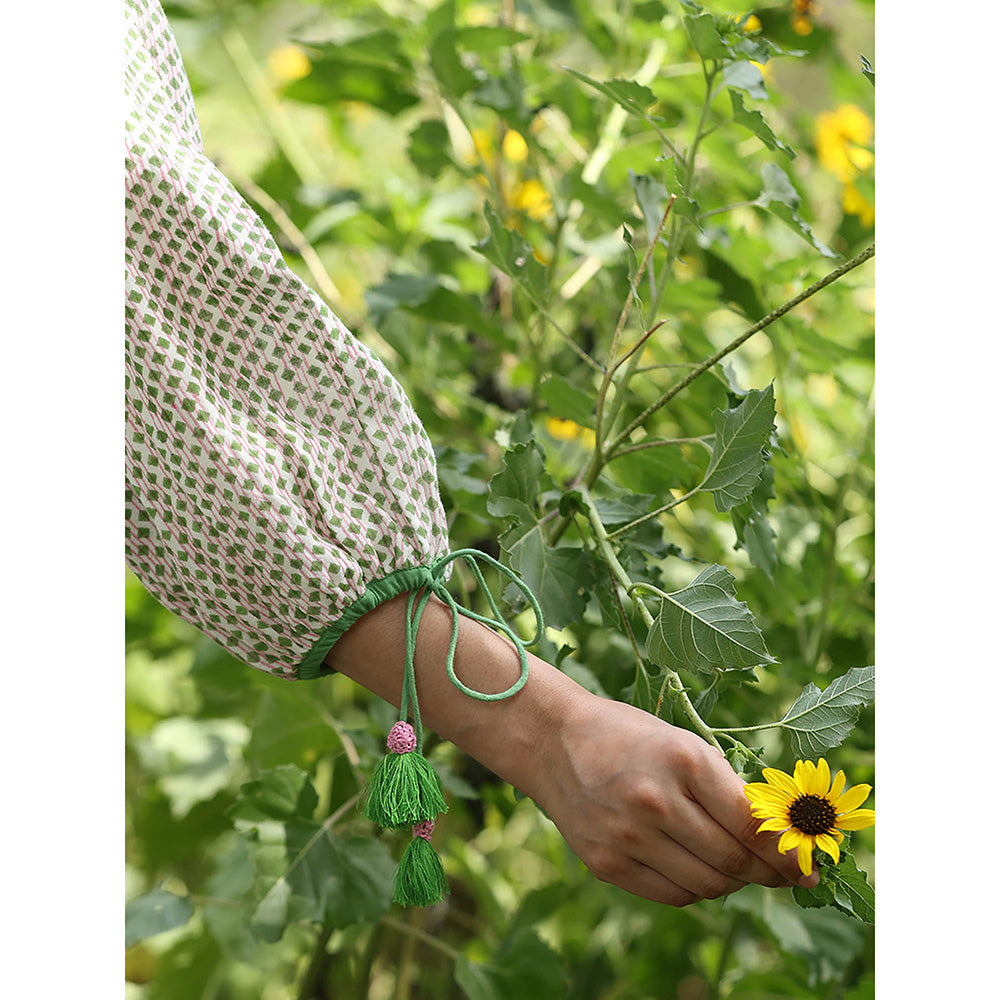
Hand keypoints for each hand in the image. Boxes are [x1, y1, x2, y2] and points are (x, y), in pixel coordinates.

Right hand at [523, 693, 818, 905]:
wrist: (554, 741)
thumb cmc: (629, 737)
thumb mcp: (683, 744)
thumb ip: (727, 789)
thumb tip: (778, 838)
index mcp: (682, 760)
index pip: (751, 824)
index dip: (788, 851)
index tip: (809, 866)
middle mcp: (655, 800)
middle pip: (734, 860)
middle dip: (770, 873)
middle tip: (785, 876)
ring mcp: (627, 836)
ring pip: (708, 885)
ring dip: (733, 882)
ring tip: (737, 868)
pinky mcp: (606, 863)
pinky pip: (672, 895)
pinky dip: (696, 889)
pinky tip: (698, 871)